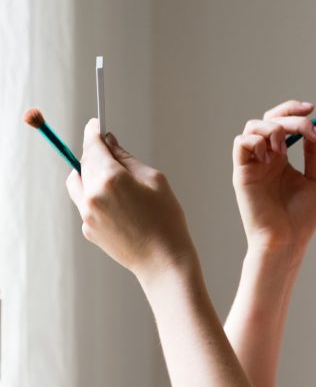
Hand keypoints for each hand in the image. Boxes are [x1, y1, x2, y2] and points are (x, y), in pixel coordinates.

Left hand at [66, 119, 194, 279]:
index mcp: (110, 179)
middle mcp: (92, 195)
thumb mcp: (154, 180)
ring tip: (111, 178)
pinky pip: (85, 204)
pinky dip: (95, 197)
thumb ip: (127, 158)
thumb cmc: (166, 219)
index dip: (93, 132)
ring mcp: (87, 214)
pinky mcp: (88, 230)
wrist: (163, 262)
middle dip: (94, 153)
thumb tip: (109, 143)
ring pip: (77, 183)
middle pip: (83, 163)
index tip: (95, 124)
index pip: (93, 146)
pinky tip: (119, 206)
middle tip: (109, 150)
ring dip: (89, 174)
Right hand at [232, 99, 315, 251]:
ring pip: (252, 126)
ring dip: (273, 128)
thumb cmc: (301, 217)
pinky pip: (241, 143)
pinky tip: (271, 157)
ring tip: (286, 148)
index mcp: (281, 158)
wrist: (287, 241)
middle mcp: (265, 158)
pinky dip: (257, 141)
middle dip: (289, 116)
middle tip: (309, 127)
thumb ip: (315, 153)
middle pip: (268, 119)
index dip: (295, 111)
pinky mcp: (241, 173)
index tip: (313, 109)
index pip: (283, 123)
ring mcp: (252, 164)